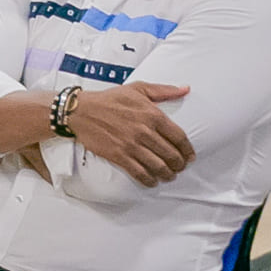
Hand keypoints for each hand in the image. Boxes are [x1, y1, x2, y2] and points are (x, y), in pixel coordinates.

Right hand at [69, 82, 195, 186]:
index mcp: (152, 115)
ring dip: (167, 174)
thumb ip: (164, 90)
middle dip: (179, 165)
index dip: (188, 150)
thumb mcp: (137, 89)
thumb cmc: (109, 99)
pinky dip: (149, 180)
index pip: (179, 137)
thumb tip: (185, 89)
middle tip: (179, 167)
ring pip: (159, 166)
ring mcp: (132, 145)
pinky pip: (140, 173)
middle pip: (172, 155)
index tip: (189, 156)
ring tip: (169, 175)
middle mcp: (145, 131)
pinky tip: (152, 181)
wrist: (80, 110)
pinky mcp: (119, 155)